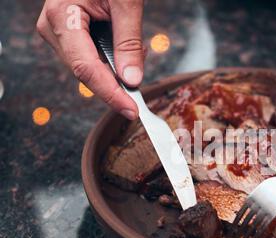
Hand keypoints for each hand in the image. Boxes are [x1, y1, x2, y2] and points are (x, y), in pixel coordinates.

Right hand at [36, 0, 144, 119]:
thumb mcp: (127, 4)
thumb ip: (129, 43)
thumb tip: (132, 81)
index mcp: (62, 16)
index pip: (86, 68)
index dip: (110, 93)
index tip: (131, 110)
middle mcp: (53, 27)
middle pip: (86, 71)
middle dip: (116, 82)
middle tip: (141, 84)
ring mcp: (59, 32)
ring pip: (89, 67)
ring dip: (116, 69)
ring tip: (138, 52)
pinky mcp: (68, 35)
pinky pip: (90, 57)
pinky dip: (111, 60)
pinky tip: (125, 50)